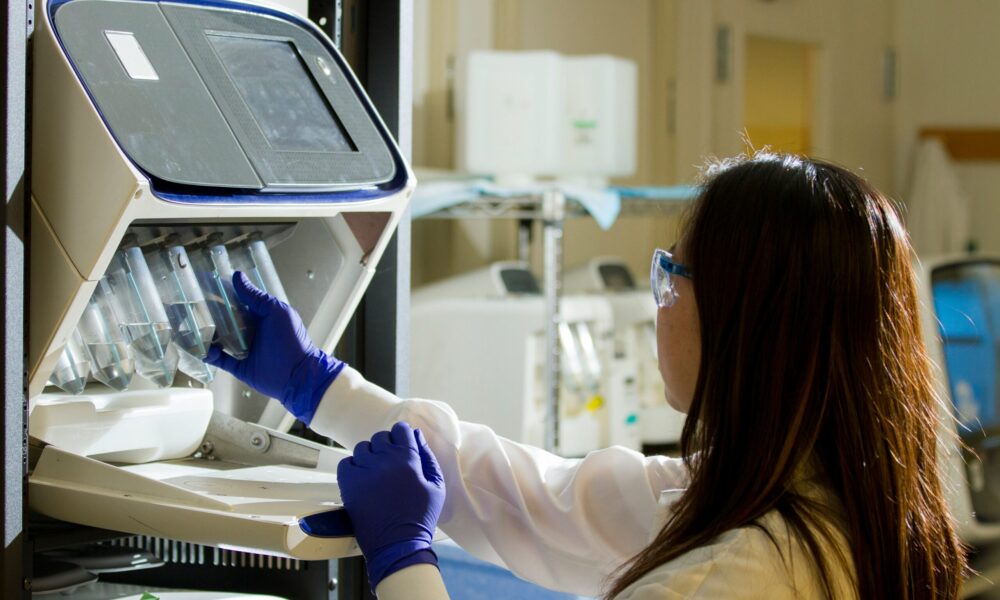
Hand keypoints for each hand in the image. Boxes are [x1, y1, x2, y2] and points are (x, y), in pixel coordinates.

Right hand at [204, 271, 343, 423]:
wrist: (297, 375)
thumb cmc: (292, 340)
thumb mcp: (276, 311)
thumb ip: (256, 297)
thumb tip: (238, 277)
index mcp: (261, 316)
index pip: (238, 302)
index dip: (223, 294)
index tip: (205, 285)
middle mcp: (252, 331)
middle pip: (226, 320)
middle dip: (210, 314)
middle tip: (190, 306)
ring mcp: (244, 349)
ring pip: (220, 339)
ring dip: (207, 334)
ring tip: (190, 326)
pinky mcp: (239, 366)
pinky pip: (220, 359)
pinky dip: (209, 354)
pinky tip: (201, 347)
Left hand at [337, 422, 445, 589]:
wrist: (397, 545)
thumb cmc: (420, 517)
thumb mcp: (436, 485)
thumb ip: (427, 457)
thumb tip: (417, 436)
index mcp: (407, 459)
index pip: (400, 429)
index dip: (402, 436)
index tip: (402, 446)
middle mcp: (383, 460)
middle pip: (381, 437)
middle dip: (387, 446)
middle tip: (391, 464)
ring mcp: (363, 471)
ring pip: (363, 448)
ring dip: (370, 456)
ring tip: (376, 473)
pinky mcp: (348, 483)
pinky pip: (346, 462)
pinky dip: (353, 467)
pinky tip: (363, 480)